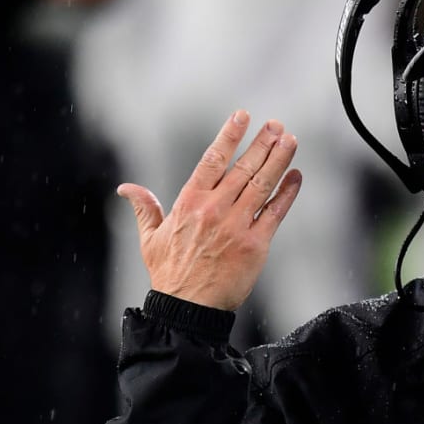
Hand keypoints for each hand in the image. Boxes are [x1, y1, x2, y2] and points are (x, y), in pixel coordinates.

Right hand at [118, 111, 302, 310]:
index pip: (213, 159)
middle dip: (262, 143)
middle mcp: (215, 209)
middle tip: (276, 125)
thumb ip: (144, 209)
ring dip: (278, 160)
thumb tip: (127, 189)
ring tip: (290, 140)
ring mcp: (237, 225)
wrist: (188, 307)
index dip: (229, 135)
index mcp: (190, 202)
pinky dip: (287, 193)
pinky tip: (295, 176)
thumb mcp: (151, 238)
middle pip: (243, 168)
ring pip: (262, 185)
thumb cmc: (170, 274)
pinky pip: (275, 212)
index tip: (242, 116)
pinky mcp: (255, 245)